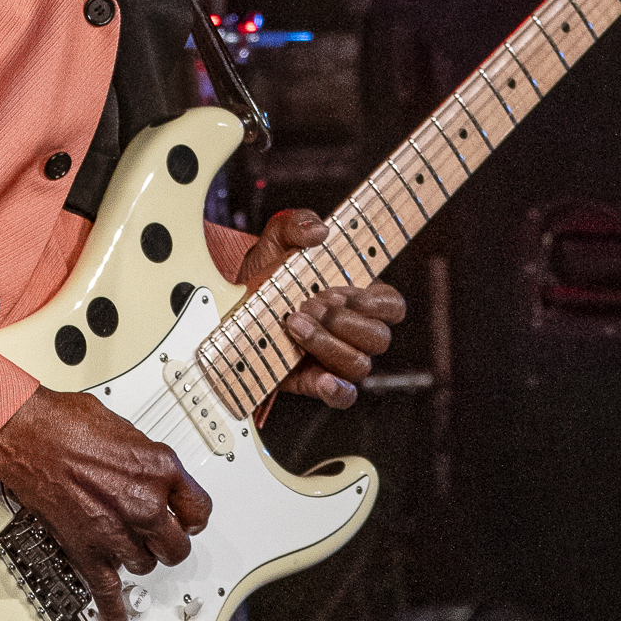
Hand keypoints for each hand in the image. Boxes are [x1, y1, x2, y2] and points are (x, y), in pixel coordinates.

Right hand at [0, 386, 211, 620]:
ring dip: (136, 557)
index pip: (199, 508)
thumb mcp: (125, 430)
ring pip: (145, 566)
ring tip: (123, 544)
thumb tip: (147, 472)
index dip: (191, 516)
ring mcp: (118, 532)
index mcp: (160, 468)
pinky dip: (114, 609)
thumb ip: (144, 460)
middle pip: (176, 546)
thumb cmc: (66, 424)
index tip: (185, 520)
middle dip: (167, 542)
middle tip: (157, 536)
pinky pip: (109, 591)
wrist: (28, 437)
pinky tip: (119, 617)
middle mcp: (146, 504)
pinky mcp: (88, 552)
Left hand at [241, 209, 406, 408]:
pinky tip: (320, 377)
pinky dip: (337, 390)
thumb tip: (319, 231)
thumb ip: (297, 223)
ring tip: (292, 324)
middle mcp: (352, 331)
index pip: (392, 306)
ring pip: (359, 364)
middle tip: (309, 303)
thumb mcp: (276, 239)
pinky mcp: (314, 382)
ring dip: (327, 344)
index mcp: (355, 297)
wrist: (228, 306)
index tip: (346, 291)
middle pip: (378, 337)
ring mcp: (335, 359)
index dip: (376, 302)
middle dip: (344, 320)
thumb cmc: (264, 272)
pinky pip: (343, 397)